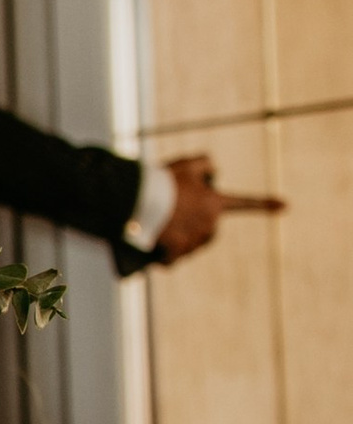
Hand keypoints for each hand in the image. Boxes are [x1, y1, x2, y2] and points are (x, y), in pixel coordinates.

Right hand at [156, 153, 283, 261]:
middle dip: (197, 226)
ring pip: (191, 245)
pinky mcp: (176, 254)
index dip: (264, 203)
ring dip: (179, 240)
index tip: (286, 205)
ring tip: (160, 226)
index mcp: (215, 203)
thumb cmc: (161, 182)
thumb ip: (205, 164)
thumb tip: (213, 173)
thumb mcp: (185, 164)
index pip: (244, 202)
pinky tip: (155, 246)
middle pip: (210, 229)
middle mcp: (210, 224)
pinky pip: (172, 259)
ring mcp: (194, 241)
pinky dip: (164, 255)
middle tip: (175, 215)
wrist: (137, 201)